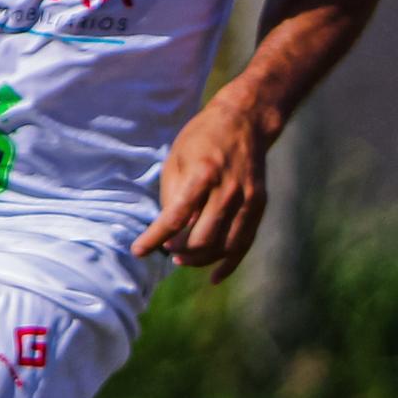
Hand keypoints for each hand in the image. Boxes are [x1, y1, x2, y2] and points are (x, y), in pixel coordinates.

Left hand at [136, 90, 275, 272]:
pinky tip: (214, 277)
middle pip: (202, 238)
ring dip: (200, 259)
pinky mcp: (259, 205)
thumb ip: (173, 196)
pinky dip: (229, 263)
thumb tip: (169, 232)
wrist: (245, 121)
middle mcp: (229, 189)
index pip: (176, 217)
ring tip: (182, 259)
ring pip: (223, 245)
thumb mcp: (176, 158)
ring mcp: (248, 199)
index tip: (138, 251)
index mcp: (203, 174)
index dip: (155, 238)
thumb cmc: (202, 139)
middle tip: (166, 249)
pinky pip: (244, 243)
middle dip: (179, 250)